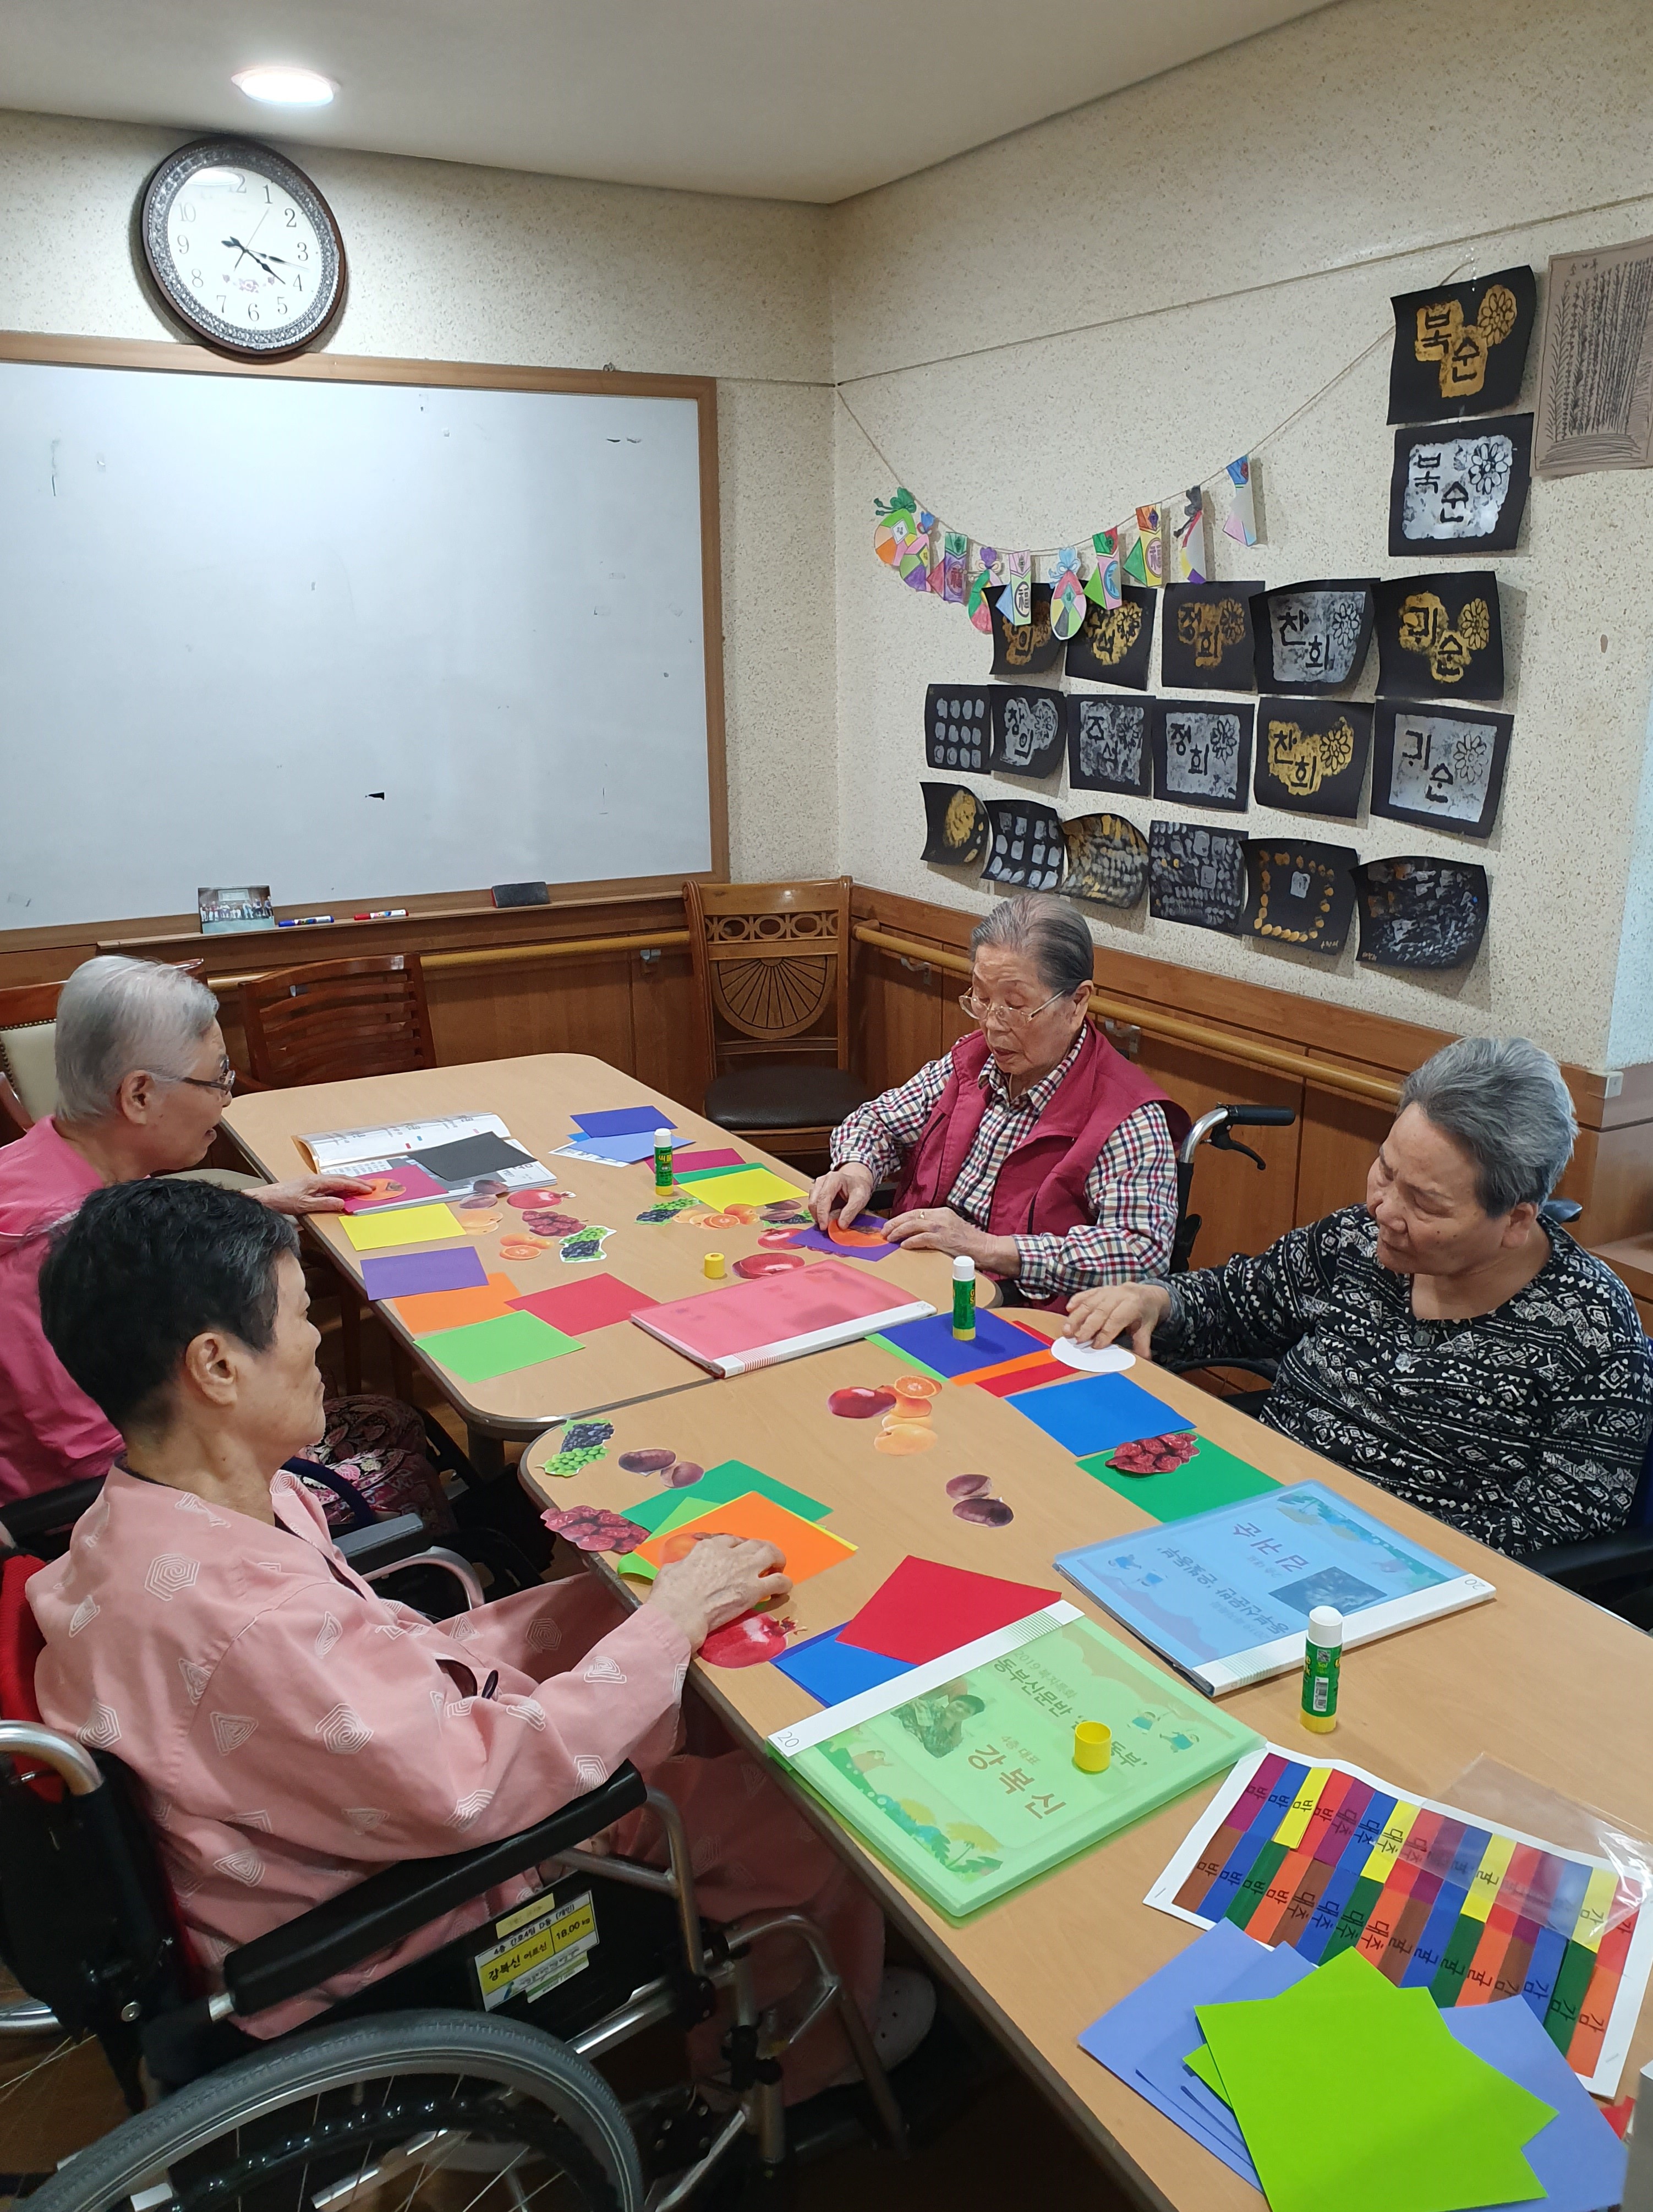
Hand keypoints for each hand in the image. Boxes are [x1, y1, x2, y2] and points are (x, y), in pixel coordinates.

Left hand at [256, 1173, 373, 1215]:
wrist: (266, 1198)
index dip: (357, 1186)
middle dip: (357, 1182)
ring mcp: (312, 1181)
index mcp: (316, 1181)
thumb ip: (324, 1204)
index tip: (369, 1189)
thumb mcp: (305, 1205)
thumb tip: (342, 1203)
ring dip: (349, 1183)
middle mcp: (315, 1179)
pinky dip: (340, 1186)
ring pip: (336, 1180)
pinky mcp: (308, 1186)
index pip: (342, 1182)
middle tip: (371, 1187)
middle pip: (341, 1179)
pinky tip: (342, 1191)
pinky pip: (329, 1184)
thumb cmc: (282, 1200)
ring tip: (361, 1187)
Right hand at [647, 1534, 791, 1648]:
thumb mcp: (671, 1570)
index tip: (738, 1554)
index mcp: (709, 1548)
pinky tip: (783, 1588)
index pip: (730, 1540)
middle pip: (754, 1543)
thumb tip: (684, 1568)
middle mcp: (730, 1554)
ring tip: (779, 1567)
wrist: (679, 1614)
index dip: (737, 1546)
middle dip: (761, 1548)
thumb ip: (684, 1565)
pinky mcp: (754, 1590)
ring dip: (777, 1559)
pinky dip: (783, 1583)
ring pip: (771, 1554)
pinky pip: (778, 1581)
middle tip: (765, 1558)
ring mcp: (744, 1570)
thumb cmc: (669, 1595)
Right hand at [808, 1162, 874, 1231]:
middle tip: (828, 1227)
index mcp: (833, 1179)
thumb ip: (851, 1211)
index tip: (824, 1227)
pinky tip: (828, 1215)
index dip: (822, 1214)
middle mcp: (822, 1181)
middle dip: (819, 1217)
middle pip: (814, 1202)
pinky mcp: (816, 1191)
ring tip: (830, 1220)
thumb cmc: (858, 1187)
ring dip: (818, 1215)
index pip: (823, 1198)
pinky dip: (819, 1213)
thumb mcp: (860, 1198)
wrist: (857, 1180)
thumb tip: (840, 1225)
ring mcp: (817, 1186)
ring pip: (812, 1204)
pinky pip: (814, 1205)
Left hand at [882, 1206, 1018, 1273]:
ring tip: (889, 1238)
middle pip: (911, 1216)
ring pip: (914, 1225)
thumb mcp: (951, 1228)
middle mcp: (940, 1216)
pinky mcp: (944, 1239)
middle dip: (895, 1223)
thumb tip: (916, 1234)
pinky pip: (922, 1238)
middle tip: (884, 1231)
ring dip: (899, 1232)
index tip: (890, 1225)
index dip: (901, 1219)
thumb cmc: (969, 1242)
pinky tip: (903, 1245)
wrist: (986, 1248)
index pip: (916, 1212)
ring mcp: (942, 1227)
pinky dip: (911, 1241)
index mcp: (942, 1212)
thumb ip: (935, 1228)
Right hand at [1062, 1282, 1171, 1357]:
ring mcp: (1108, 1290)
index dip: (1105, 1333)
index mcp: (1133, 1304)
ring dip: (1076, 1316)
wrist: (1148, 1293)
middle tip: (1077, 1340)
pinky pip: (1086, 1294)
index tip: (1095, 1346)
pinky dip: (1076, 1301)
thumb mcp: (1147, 1327)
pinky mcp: (1100, 1289)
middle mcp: (1119, 1295)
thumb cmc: (1146, 1313)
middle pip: (1100, 1311)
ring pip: (1090, 1303)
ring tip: (1067, 1330)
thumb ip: (1142, 1343)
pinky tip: (1067, 1310)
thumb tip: (1143, 1359)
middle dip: (1087, 1326)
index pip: (1116, 1319)